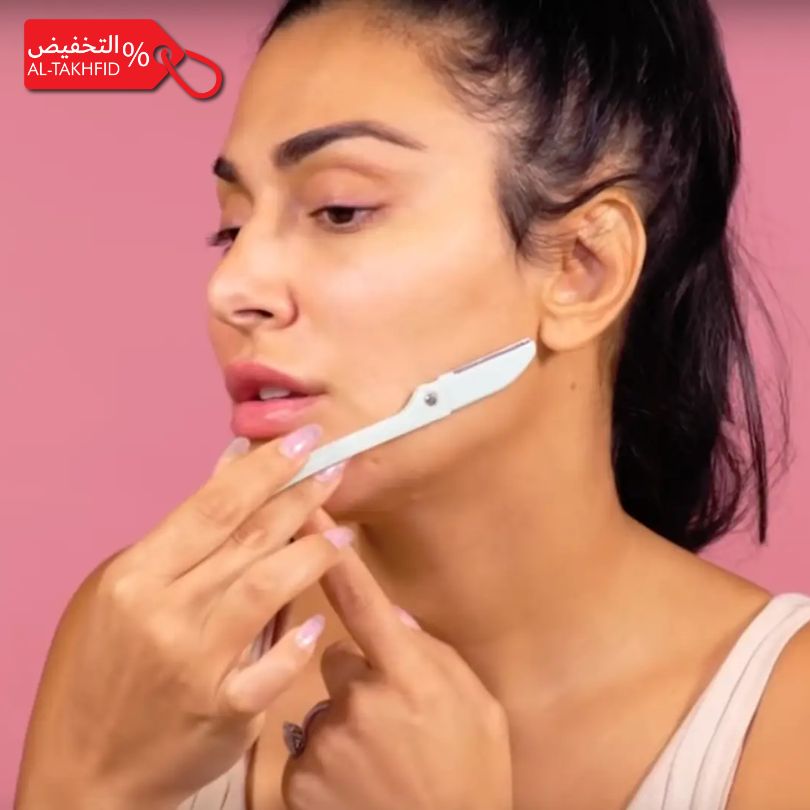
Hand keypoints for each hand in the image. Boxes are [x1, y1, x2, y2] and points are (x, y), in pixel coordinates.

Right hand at [17, 426, 355, 808]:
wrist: (87, 769)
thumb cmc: (104, 671)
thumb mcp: (123, 590)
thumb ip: (183, 533)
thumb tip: (228, 467)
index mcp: (137, 576)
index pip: (212, 507)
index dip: (263, 469)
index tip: (302, 441)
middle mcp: (165, 612)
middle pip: (247, 538)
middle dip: (300, 496)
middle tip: (337, 467)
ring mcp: (194, 662)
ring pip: (267, 587)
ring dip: (313, 554)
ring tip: (342, 533)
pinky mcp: (222, 710)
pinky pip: (274, 666)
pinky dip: (300, 642)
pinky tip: (320, 621)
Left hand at [281, 509, 513, 809]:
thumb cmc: (472, 776)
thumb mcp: (475, 706)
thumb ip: (433, 654)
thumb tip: (393, 620)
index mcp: (409, 674)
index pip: (359, 597)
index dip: (329, 549)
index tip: (305, 508)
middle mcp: (360, 699)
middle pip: (337, 655)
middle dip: (356, 675)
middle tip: (392, 718)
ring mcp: (326, 740)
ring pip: (323, 703)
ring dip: (344, 721)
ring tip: (379, 761)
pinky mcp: (299, 779)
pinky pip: (306, 746)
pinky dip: (326, 760)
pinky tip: (357, 785)